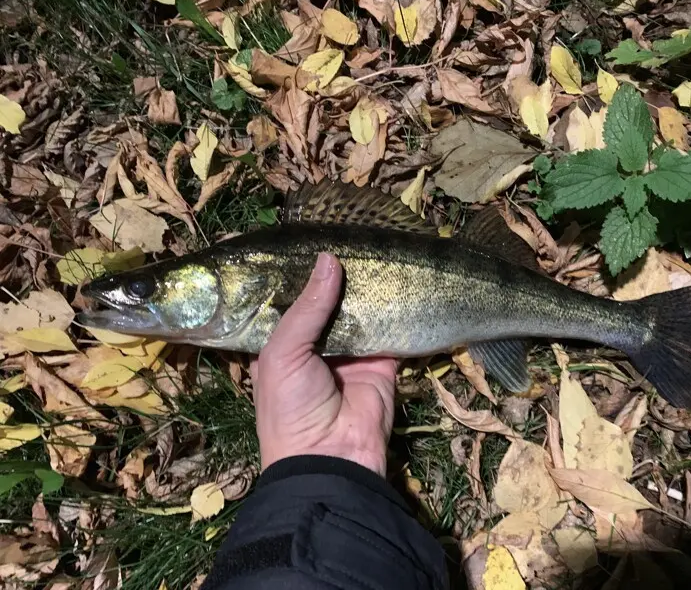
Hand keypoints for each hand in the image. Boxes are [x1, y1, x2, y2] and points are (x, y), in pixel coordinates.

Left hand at [252, 253, 397, 475]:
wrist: (332, 458)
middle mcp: (316, 347)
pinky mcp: (383, 362)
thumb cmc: (290, 407)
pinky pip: (390, 331)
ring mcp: (351, 354)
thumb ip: (307, 308)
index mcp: (282, 345)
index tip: (314, 240)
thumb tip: (330, 260)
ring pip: (360, 313)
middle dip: (338, 279)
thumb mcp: (283, 354)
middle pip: (329, 304)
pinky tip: (399, 281)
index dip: (300, 275)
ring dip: (367, 290)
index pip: (291, 302)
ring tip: (377, 252)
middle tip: (353, 240)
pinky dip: (395, 311)